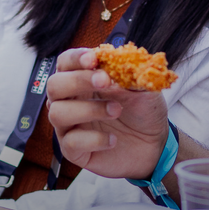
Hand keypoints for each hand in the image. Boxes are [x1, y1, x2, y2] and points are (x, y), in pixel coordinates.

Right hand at [43, 47, 170, 178]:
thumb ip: (129, 73)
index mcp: (83, 80)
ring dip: (88, 109)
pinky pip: (71, 143)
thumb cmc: (142, 112)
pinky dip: (94, 139)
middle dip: (78, 81)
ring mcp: (69, 126)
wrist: (154, 145)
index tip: (93, 59)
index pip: (66, 62)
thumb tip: (117, 61)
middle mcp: (70, 101)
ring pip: (58, 113)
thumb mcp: (142, 88)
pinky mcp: (74, 151)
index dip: (75, 58)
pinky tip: (113, 139)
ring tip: (116, 110)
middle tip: (105, 81)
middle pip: (54, 86)